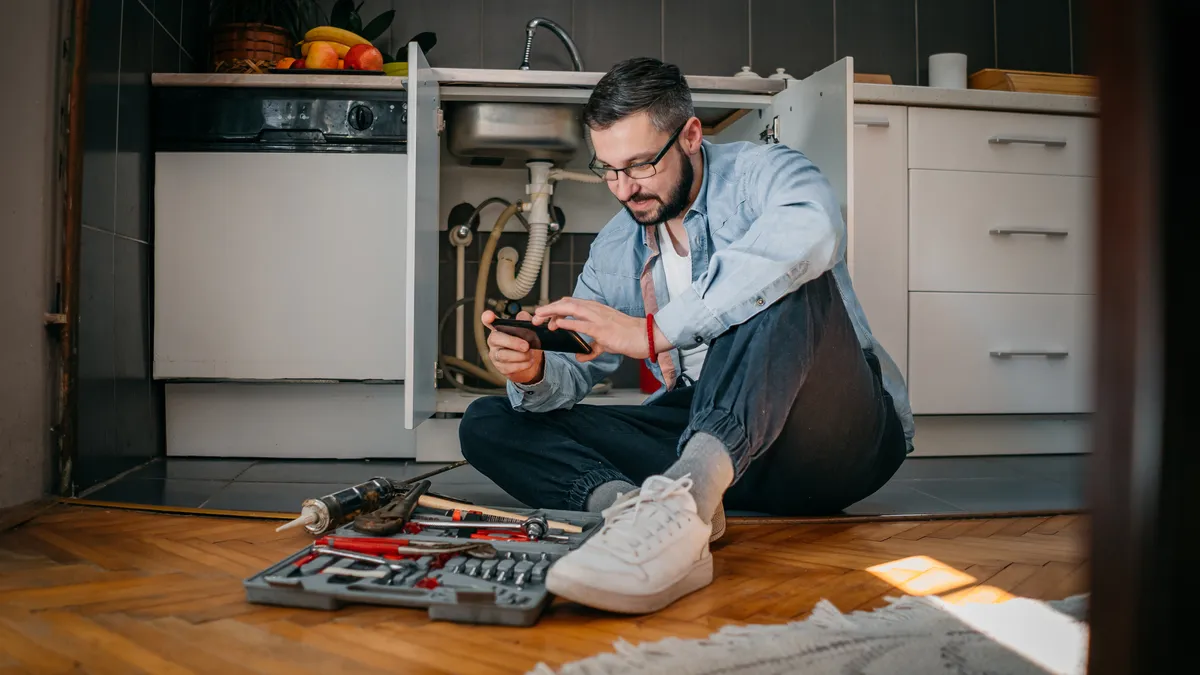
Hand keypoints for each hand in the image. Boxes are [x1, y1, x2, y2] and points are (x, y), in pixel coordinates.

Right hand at [483, 310, 543, 383]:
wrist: (532, 361)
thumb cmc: (527, 343)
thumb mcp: (530, 330)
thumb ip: (526, 321)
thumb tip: (523, 316)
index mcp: (499, 329)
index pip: (488, 321)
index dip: (487, 318)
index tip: (489, 315)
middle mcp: (494, 341)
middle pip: (495, 339)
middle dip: (512, 342)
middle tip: (526, 346)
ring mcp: (495, 355)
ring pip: (503, 355)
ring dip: (520, 356)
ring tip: (530, 354)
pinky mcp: (500, 367)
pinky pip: (509, 367)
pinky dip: (522, 365)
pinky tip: (529, 362)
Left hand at [533, 298, 669, 362]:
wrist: (645, 337)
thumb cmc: (628, 336)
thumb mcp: (605, 342)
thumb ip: (591, 348)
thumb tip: (580, 356)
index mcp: (595, 309)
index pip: (569, 303)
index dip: (554, 308)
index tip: (543, 317)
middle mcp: (594, 309)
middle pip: (565, 303)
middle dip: (548, 309)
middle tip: (535, 318)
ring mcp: (598, 318)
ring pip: (569, 308)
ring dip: (552, 312)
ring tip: (539, 318)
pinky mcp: (601, 329)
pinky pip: (581, 324)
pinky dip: (567, 323)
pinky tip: (557, 325)